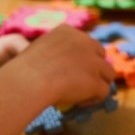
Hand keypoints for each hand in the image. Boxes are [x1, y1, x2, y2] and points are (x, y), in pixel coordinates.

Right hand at [0, 24, 114, 107]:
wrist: (29, 79)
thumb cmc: (26, 69)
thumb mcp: (41, 49)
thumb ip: (58, 52)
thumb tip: (67, 68)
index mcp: (69, 32)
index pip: (88, 43)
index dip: (85, 58)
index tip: (75, 70)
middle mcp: (85, 43)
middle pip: (101, 56)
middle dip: (96, 69)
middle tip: (83, 83)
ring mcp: (93, 62)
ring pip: (108, 74)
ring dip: (98, 84)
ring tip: (83, 94)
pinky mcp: (96, 81)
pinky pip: (104, 92)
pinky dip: (93, 99)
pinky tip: (80, 103)